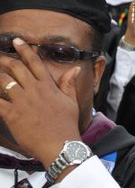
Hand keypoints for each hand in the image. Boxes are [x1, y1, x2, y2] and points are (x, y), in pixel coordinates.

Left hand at [0, 39, 81, 165]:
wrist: (60, 145)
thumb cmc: (66, 125)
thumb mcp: (71, 102)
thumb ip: (69, 84)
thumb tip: (75, 69)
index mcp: (48, 86)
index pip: (34, 62)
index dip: (24, 50)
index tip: (16, 41)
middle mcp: (34, 90)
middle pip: (15, 67)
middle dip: (4, 60)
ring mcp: (22, 102)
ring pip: (3, 81)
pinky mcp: (12, 114)